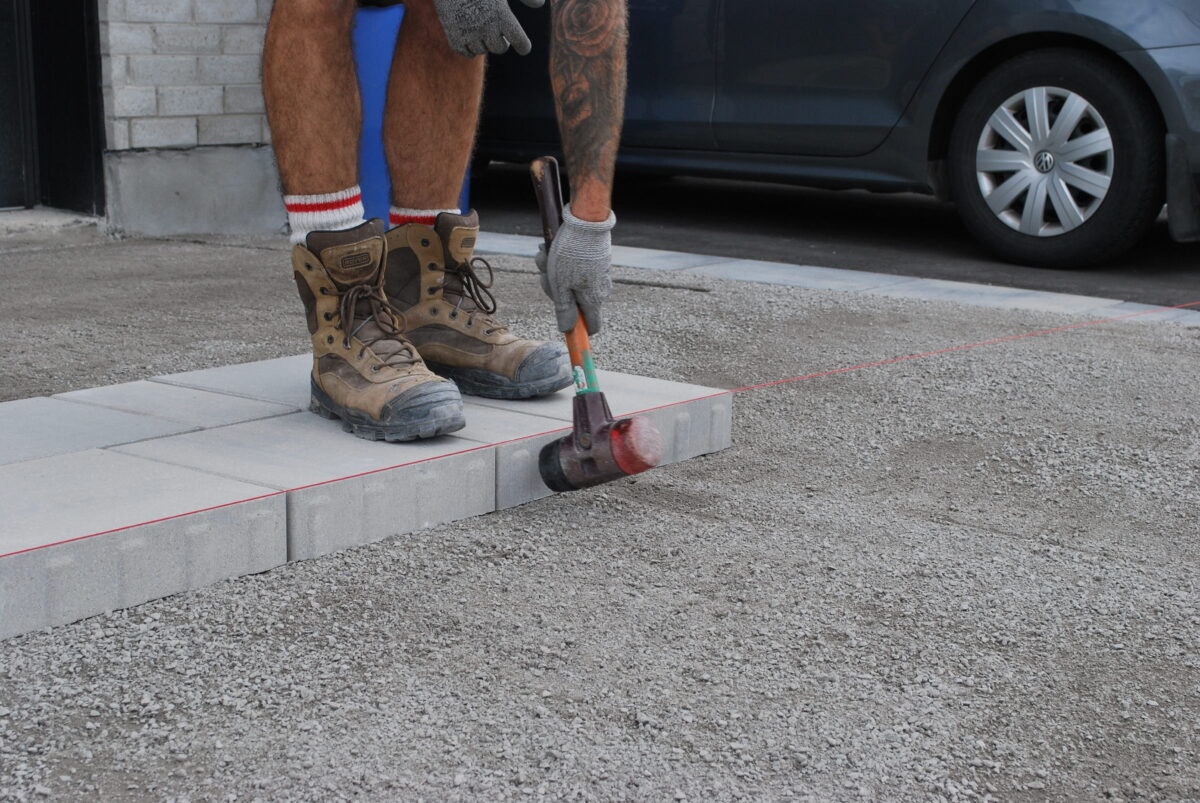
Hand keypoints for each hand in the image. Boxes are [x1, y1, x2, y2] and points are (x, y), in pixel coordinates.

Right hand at [431, 0, 544, 57]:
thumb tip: (540, 4)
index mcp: (501, 15)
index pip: (519, 40)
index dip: (523, 45)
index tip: (524, 47)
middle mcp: (486, 27)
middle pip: (500, 48)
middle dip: (501, 41)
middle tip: (499, 34)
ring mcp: (469, 32)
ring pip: (482, 50)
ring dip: (484, 42)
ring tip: (482, 30)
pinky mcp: (453, 35)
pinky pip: (466, 53)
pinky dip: (470, 48)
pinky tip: (471, 39)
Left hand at [535, 203, 614, 333]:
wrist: (585, 221)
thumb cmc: (571, 255)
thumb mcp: (561, 286)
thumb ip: (565, 310)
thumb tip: (567, 330)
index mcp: (593, 299)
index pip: (592, 326)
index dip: (578, 328)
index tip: (564, 325)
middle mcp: (600, 289)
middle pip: (574, 302)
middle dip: (555, 290)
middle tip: (546, 275)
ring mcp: (598, 274)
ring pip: (569, 281)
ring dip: (552, 272)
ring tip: (546, 256)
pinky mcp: (595, 260)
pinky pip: (573, 267)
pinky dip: (561, 260)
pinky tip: (552, 248)